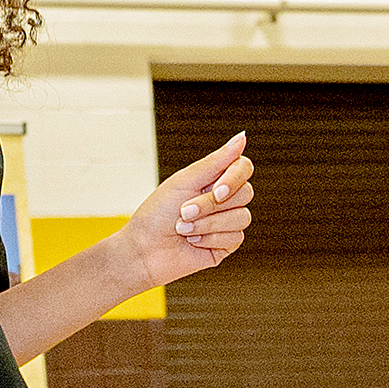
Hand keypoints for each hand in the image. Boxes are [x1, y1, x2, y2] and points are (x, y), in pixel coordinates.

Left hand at [106, 135, 253, 290]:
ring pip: (242, 217)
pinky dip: (209, 239)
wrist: (143, 250)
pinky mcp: (226, 245)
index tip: (215, 190)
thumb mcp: (185, 181)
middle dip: (210, 205)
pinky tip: (192, 241)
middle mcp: (224, 199)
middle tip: (184, 211)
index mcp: (213, 179)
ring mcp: (226, 223)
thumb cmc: (157, 214)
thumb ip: (216, 161)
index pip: (243, 168)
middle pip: (245, 193)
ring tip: (183, 228)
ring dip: (207, 224)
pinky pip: (235, 238)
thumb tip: (242, 137)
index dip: (234, 178)